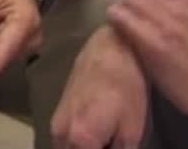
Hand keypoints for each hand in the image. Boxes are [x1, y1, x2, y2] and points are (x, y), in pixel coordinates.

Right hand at [51, 26, 148, 148]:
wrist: (111, 50)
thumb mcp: (132, 131)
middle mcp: (60, 135)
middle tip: (111, 143)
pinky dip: (78, 146)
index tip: (115, 148)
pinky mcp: (57, 113)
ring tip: (105, 140)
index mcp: (80, 141)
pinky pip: (64, 142)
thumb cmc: (127, 88)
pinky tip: (96, 138)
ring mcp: (55, 124)